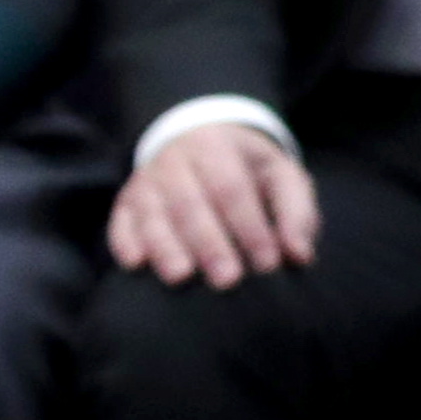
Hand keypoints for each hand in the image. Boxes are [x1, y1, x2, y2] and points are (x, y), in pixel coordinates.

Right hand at [110, 121, 321, 287]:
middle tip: (228, 280)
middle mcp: (175, 161)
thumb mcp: (281, 176)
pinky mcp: (126, 203)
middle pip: (189, 203)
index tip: (268, 263)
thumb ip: (296, 212)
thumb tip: (300, 255)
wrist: (201, 139)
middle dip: (209, 243)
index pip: (232, 188)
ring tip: (181, 277)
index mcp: (217, 147)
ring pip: (152, 214)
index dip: (249, 226)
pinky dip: (125, 242)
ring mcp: (147, 181)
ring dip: (166, 247)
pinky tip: (136, 264)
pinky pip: (120, 222)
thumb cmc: (249, 170)